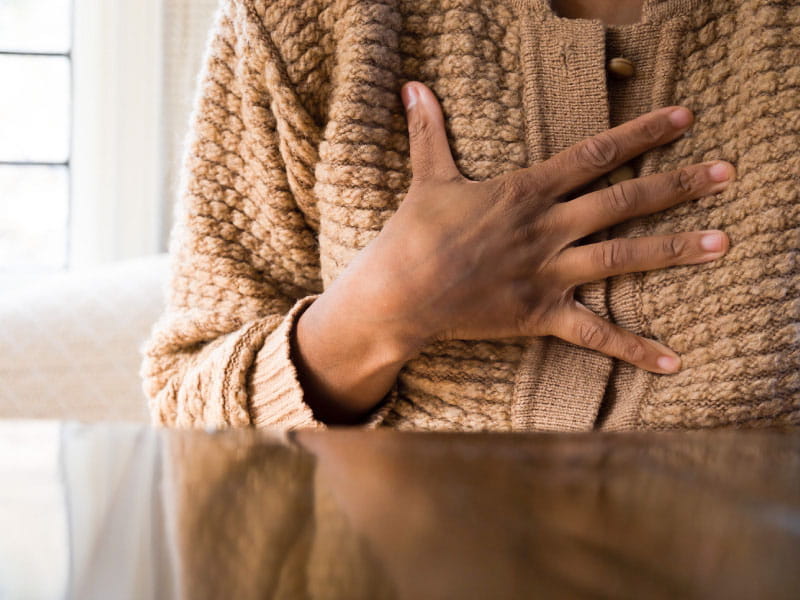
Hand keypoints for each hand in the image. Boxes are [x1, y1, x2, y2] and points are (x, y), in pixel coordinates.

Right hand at [337, 81, 733, 374]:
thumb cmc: (413, 234)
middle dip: (676, 185)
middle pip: (623, 201)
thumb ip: (430, 130)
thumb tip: (412, 86)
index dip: (642, 133)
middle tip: (726, 173)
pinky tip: (672, 360)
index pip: (595, 154)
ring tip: (721, 243)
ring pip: (622, 257)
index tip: (683, 119)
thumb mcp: (428, 176)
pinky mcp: (541, 314)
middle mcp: (547, 229)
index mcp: (526, 192)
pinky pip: (595, 333)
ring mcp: (548, 273)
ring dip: (674, 249)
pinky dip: (634, 348)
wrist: (400, 294)